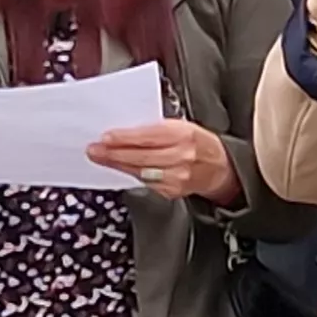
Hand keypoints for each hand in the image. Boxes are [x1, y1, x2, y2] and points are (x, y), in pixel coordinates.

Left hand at [89, 119, 240, 204]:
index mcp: (183, 134)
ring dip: (118, 164)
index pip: (147, 136)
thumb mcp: (183, 126)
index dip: (124, 138)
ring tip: (101, 158)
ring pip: (140, 171)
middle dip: (113, 153)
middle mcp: (181, 156)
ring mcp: (177, 176)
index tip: (105, 137)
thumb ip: (157, 127)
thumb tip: (127, 128)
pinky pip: (146, 182)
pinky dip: (131, 174)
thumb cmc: (200, 143)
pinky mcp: (173, 190)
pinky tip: (121, 168)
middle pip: (140, 156)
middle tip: (94, 150)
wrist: (221, 167)